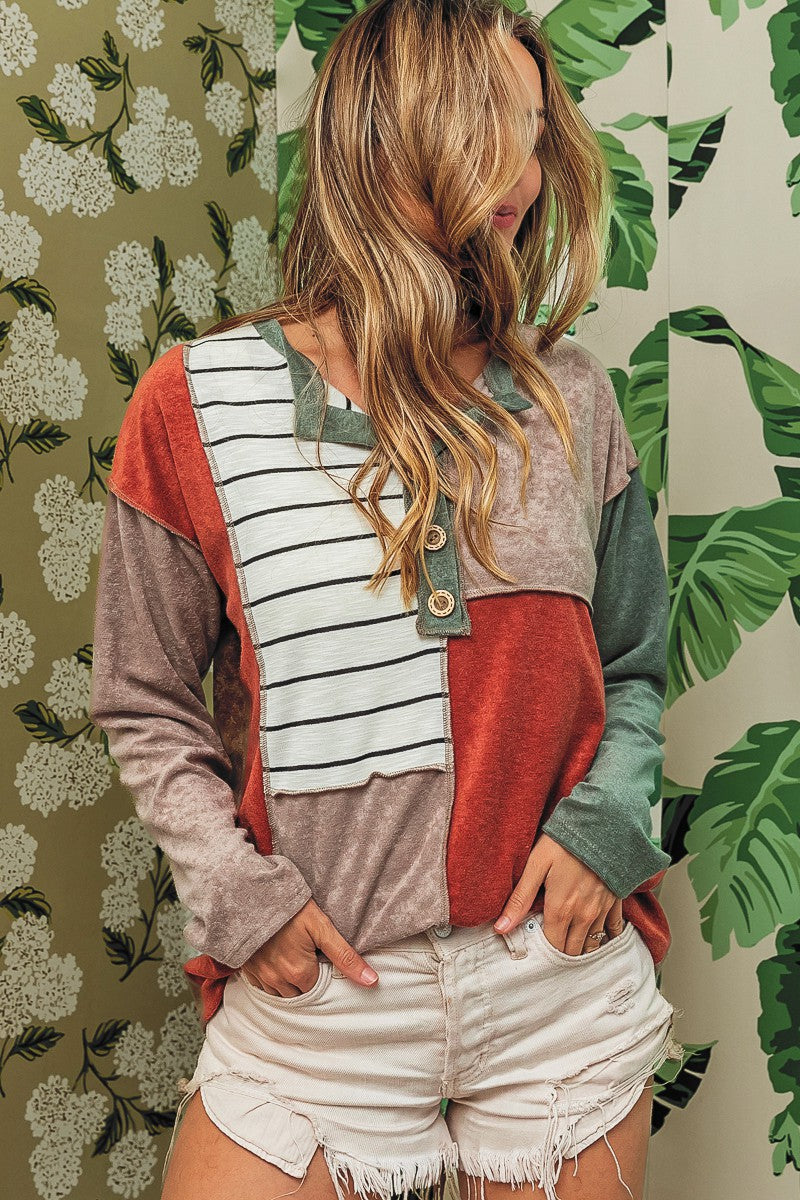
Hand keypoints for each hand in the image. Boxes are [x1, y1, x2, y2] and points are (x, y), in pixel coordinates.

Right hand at [237, 898, 378, 994]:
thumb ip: (345, 956)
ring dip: (288, 983)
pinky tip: (275, 962)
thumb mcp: (321, 926)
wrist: (250, 894)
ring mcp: (259, 976)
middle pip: (298, 995)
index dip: (323, 977)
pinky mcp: (245, 969)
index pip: (318, 991)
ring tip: (293, 960)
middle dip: (306, 982)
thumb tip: (371, 980)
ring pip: (279, 993)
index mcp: (299, 972)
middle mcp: (277, 980)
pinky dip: (269, 980)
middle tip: (309, 959)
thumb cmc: (289, 907)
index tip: (323, 962)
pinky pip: (260, 986)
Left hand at [493, 833, 625, 955]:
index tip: (535, 950)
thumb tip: (500, 928)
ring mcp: (601, 910)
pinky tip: (597, 935)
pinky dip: (605, 936)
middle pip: (572, 951)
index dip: (543, 952)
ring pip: (592, 944)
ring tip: (570, 944)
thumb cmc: (565, 844)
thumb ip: (519, 899)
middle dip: (561, 954)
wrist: (602, 826)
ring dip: (581, 948)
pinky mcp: (615, 901)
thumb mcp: (535, 866)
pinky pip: (613, 930)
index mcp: (560, 910)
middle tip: (550, 949)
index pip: (551, 947)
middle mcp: (583, 916)